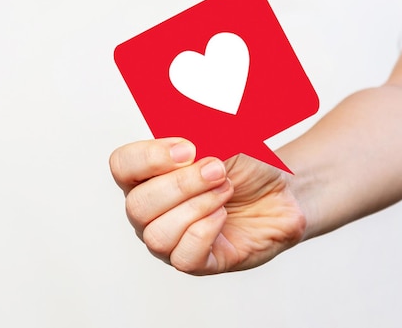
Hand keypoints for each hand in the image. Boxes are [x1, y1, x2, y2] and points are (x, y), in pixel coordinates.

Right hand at [109, 138, 305, 274]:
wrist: (280, 192)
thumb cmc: (245, 168)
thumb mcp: (222, 142)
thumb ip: (197, 138)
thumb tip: (186, 142)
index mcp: (149, 176)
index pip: (122, 166)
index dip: (149, 157)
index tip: (187, 148)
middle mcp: (152, 212)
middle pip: (137, 205)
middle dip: (181, 184)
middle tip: (216, 169)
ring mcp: (171, 240)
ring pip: (157, 235)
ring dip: (197, 206)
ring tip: (225, 190)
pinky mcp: (198, 263)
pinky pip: (183, 257)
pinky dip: (205, 231)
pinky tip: (223, 214)